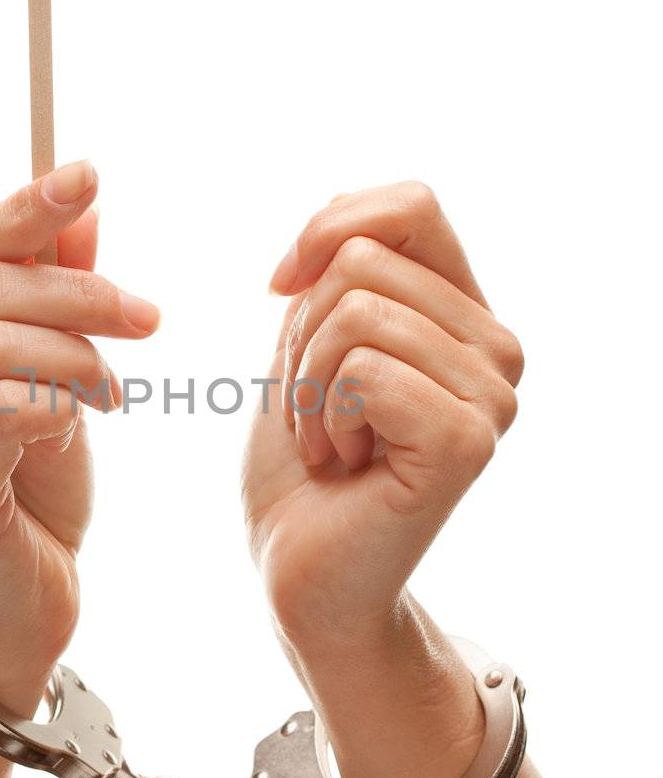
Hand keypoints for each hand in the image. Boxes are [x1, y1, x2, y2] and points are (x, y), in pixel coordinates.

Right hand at [0, 162, 159, 712]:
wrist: (8, 612)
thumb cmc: (22, 493)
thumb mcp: (46, 376)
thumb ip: (52, 296)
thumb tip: (81, 207)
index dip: (22, 210)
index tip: (88, 176)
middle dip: (73, 287)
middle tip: (144, 314)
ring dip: (77, 352)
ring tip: (116, 388)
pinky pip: (9, 408)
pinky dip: (65, 400)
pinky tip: (92, 419)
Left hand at [242, 183, 523, 777]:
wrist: (301, 573)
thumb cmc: (303, 466)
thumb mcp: (308, 344)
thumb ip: (337, 275)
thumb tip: (336, 220)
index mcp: (464, 315)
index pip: (412, 205)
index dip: (328, 227)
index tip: (279, 286)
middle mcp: (497, 348)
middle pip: (363, 258)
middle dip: (301, 334)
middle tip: (318, 412)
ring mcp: (492, 395)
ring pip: (356, 311)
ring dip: (308, 383)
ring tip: (331, 441)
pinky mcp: (468, 439)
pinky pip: (363, 368)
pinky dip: (323, 417)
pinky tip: (346, 466)